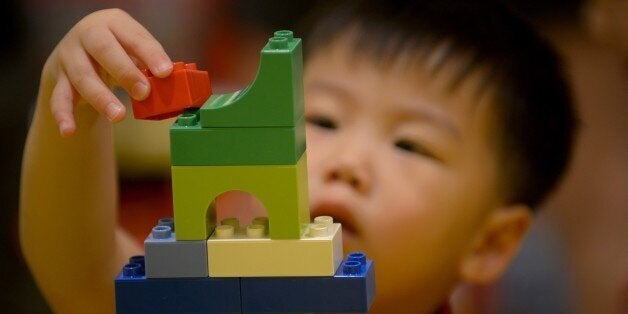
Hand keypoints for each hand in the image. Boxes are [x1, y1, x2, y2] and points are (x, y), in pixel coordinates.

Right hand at [43, 8, 172, 135]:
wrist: (78, 51)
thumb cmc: (118, 51)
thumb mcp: (134, 50)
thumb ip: (150, 65)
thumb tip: (174, 87)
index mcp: (114, 23)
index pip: (134, 36)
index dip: (150, 54)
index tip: (165, 72)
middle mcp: (88, 35)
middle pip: (104, 50)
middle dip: (125, 72)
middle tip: (144, 92)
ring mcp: (70, 56)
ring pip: (83, 76)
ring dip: (101, 97)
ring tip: (119, 116)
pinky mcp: (58, 78)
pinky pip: (59, 98)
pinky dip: (63, 115)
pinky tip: (68, 130)